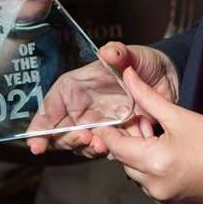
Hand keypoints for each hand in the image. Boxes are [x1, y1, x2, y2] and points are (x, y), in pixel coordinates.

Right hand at [26, 42, 179, 156]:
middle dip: (66, 140)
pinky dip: (109, 152)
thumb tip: (108, 51)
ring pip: (82, 145)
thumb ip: (119, 53)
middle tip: (83, 138)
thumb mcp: (132, 54)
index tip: (34, 142)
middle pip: (61, 131)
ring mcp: (98, 124)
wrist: (167, 79)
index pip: (51, 105)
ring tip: (101, 143)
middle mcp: (83, 108)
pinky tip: (116, 148)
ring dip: (88, 148)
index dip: (40, 124)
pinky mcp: (115, 137)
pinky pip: (106, 150)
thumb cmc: (143, 62)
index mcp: (77, 87)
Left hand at [100, 68, 202, 203]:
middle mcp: (152, 184)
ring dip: (138, 155)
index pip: (115, 146)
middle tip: (140, 122)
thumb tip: (128, 75)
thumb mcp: (180, 116)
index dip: (110, 131)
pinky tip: (165, 154)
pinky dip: (149, 169)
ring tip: (156, 137)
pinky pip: (147, 182)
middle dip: (127, 141)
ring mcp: (160, 196)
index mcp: (153, 162)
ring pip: (134, 172)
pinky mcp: (168, 201)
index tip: (111, 118)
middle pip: (123, 160)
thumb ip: (148, 97)